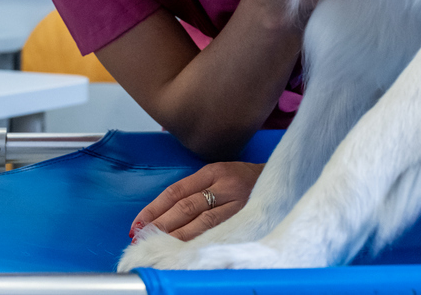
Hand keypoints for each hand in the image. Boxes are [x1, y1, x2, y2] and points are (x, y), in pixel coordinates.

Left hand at [129, 161, 263, 241]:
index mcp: (214, 171)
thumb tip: (164, 211)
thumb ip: (196, 188)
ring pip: (201, 223)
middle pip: (186, 207)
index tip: (138, 223)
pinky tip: (185, 249)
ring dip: (176, 236)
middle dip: (161, 224)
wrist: (283, 181)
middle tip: (141, 237)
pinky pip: (219, 233)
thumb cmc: (245, 180)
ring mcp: (238, 204)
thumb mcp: (221, 174)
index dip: (155, 208)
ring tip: (158, 246)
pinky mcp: (248, 219)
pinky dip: (199, 242)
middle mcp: (225, 186)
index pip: (177, 191)